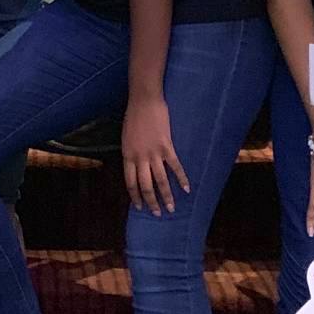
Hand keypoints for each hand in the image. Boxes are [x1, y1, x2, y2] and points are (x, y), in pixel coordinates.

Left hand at [121, 96, 188, 215]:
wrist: (144, 100)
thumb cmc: (134, 116)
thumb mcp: (126, 137)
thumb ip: (131, 152)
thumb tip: (136, 165)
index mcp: (127, 155)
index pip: (130, 182)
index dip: (135, 196)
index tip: (139, 207)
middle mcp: (139, 158)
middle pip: (146, 185)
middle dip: (151, 202)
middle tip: (158, 213)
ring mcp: (153, 153)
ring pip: (160, 181)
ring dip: (166, 196)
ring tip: (172, 208)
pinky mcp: (166, 147)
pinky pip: (175, 167)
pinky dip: (181, 179)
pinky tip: (186, 189)